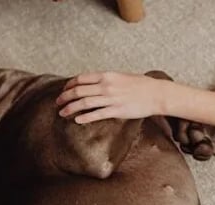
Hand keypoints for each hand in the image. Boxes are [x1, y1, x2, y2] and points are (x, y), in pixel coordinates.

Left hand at [56, 71, 172, 123]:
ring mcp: (111, 99)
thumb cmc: (141, 85)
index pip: (81, 79)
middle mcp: (106, 86)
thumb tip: (93, 84)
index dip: (69, 85)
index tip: (64, 90)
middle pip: (78, 91)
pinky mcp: (116, 111)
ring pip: (84, 103)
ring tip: (62, 112)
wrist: (156, 94)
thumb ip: (106, 79)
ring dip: (70, 108)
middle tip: (58, 102)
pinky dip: (85, 118)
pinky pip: (96, 115)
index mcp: (107, 75)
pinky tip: (77, 120)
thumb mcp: (121, 76)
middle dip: (65, 97)